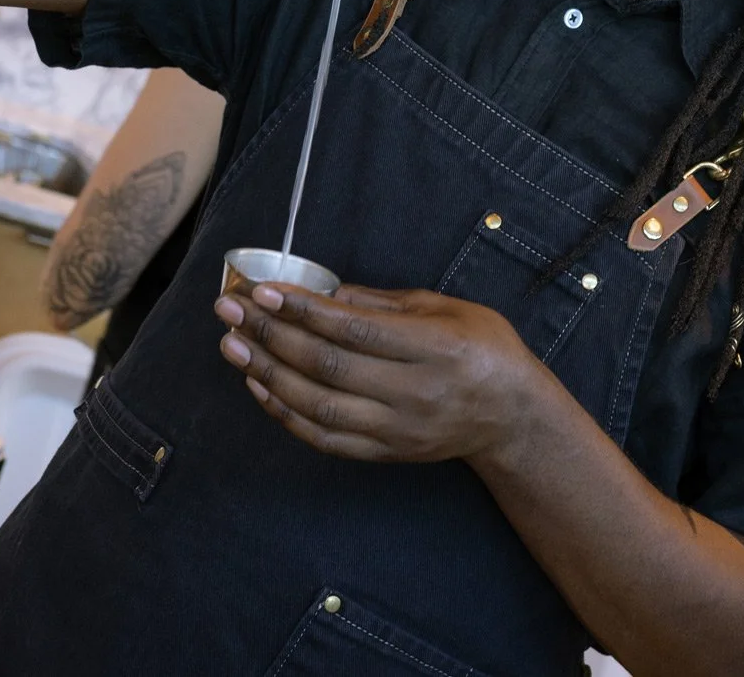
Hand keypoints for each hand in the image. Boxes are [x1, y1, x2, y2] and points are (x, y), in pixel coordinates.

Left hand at [214, 281, 540, 463]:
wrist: (512, 416)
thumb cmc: (484, 348)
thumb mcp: (447, 308)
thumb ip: (385, 302)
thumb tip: (326, 292)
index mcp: (433, 347)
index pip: (354, 328)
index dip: (303, 309)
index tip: (263, 289)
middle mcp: (413, 392)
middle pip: (327, 364)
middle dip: (271, 334)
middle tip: (231, 309)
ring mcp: (397, 429)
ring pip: (318, 404)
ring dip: (268, 372)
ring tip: (233, 343)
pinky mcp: (385, 453)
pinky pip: (325, 438)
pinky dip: (286, 413)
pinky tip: (259, 384)